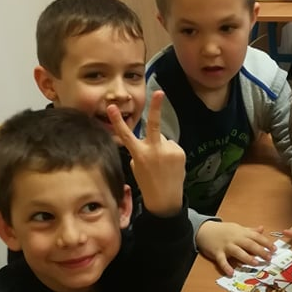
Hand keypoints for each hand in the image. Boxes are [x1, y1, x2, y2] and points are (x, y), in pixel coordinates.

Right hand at [107, 91, 185, 216]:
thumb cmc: (148, 182)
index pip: (125, 135)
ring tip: (163, 164)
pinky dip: (171, 153)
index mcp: (138, 154)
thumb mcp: (136, 167)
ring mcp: (168, 151)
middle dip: (156, 107)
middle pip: (153, 125)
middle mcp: (153, 150)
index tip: (111, 107)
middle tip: (159, 92)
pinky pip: (172, 146)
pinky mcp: (180, 153)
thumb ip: (141, 150)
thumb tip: (151, 141)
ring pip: (163, 139)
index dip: (117, 121)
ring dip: (163, 147)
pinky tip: (170, 165)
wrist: (165, 199)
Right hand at [196, 219, 275, 276]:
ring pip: (238, 251)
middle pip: (249, 244)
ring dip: (247, 257)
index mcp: (241, 233)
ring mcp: (226, 246)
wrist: (204, 229)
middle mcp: (235, 239)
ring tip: (255, 263)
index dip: (266, 243)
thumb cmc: (223, 230)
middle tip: (269, 258)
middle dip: (260, 251)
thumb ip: (250, 230)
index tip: (274, 249)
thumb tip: (262, 229)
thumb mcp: (237, 228)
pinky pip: (222, 260)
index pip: (256, 237)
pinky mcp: (217, 252)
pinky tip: (231, 273)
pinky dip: (226, 267)